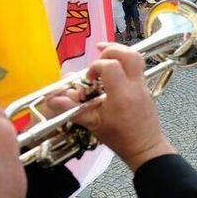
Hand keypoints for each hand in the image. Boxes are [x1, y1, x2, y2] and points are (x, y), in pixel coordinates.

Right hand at [45, 43, 175, 170]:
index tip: (88, 79)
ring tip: (104, 57)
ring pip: (137, 58)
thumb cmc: (119, 138)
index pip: (110, 66)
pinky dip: (124, 64)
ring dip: (120, 53)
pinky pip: (137, 68)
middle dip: (111, 50)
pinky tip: (112, 73)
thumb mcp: (93, 124)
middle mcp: (135, 86)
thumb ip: (72, 109)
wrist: (145, 147)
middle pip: (130, 55)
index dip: (95, 67)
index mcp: (121, 95)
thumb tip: (50, 99)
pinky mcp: (146, 88)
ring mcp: (143, 86)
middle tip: (98, 57)